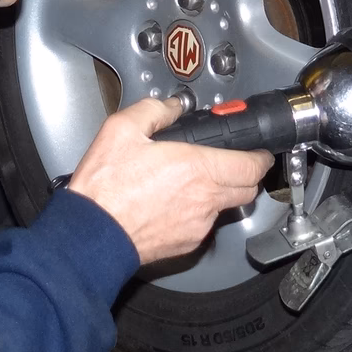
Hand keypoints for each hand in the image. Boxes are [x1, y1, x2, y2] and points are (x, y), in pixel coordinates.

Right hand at [65, 98, 273, 263]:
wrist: (91, 233)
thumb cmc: (105, 188)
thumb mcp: (122, 130)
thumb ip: (154, 110)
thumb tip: (171, 107)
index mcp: (197, 168)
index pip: (253, 165)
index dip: (260, 156)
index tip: (256, 150)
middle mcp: (204, 200)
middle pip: (248, 189)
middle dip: (245, 174)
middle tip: (230, 162)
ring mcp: (197, 226)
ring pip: (226, 207)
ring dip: (219, 193)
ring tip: (191, 181)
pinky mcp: (186, 244)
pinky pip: (204, 226)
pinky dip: (198, 213)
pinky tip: (173, 203)